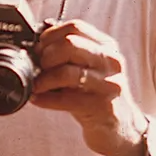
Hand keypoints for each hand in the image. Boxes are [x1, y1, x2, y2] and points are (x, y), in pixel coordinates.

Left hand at [32, 19, 147, 155]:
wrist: (120, 128)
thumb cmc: (96, 95)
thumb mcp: (86, 68)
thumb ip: (68, 54)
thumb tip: (35, 45)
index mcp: (106, 47)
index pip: (75, 27)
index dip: (50, 36)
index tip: (38, 48)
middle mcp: (111, 61)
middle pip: (69, 45)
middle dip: (45, 56)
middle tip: (37, 68)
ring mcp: (109, 84)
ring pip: (67, 72)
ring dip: (43, 79)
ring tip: (35, 85)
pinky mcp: (102, 107)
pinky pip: (67, 99)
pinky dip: (46, 99)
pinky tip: (37, 99)